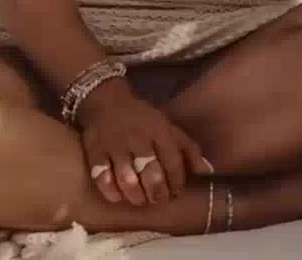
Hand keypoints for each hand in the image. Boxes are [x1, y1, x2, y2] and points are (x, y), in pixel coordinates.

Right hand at [78, 79, 212, 205]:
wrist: (106, 101)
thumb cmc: (143, 119)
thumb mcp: (169, 127)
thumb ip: (188, 149)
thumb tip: (206, 172)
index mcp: (159, 131)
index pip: (173, 162)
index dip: (177, 181)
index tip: (177, 193)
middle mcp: (138, 138)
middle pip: (151, 172)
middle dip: (158, 192)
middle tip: (159, 200)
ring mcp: (115, 146)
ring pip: (127, 177)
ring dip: (136, 195)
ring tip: (141, 201)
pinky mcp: (95, 152)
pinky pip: (101, 177)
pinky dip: (110, 191)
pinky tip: (118, 197)